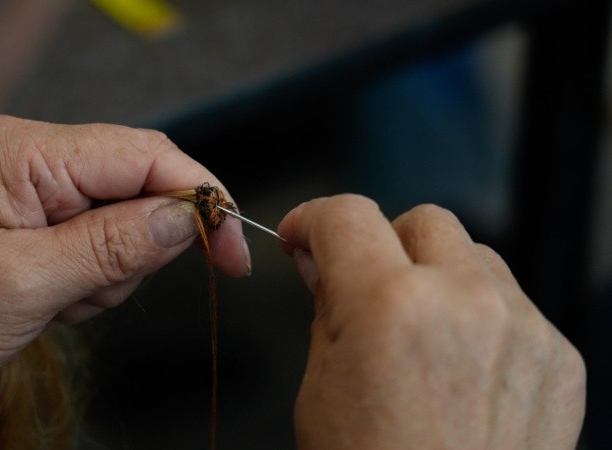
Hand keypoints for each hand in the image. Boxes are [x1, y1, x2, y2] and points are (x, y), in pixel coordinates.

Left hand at [0, 116, 249, 445]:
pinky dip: (92, 287)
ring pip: (126, 226)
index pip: (142, 154)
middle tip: (96, 292)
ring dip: (110, 276)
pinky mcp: (38, 231)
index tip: (233, 246)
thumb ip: (114, 245)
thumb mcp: (25, 285)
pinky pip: (101, 251)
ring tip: (55, 305)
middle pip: (138, 187)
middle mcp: (33, 163)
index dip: (198, 195)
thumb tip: (187, 215)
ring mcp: (35, 197)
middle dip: (141, 247)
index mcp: (25, 153)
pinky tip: (50, 308)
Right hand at [278, 194, 585, 448]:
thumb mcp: (322, 388)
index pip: (347, 215)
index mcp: (388, 306)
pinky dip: (482, 318)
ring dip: (440, 276)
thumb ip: (328, 309)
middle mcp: (464, 301)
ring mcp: (523, 326)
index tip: (307, 236)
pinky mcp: (559, 356)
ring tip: (423, 333)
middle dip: (385, 245)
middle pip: (421, 221)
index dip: (314, 219)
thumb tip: (323, 264)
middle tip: (366, 287)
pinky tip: (466, 369)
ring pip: (474, 256)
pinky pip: (513, 304)